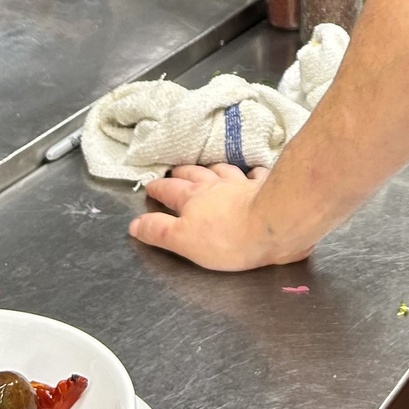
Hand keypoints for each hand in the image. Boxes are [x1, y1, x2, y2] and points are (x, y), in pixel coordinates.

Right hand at [129, 163, 307, 270]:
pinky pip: (256, 175)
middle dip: (182, 173)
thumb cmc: (226, 238)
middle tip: (174, 171)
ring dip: (213, 169)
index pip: (170, 191)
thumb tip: (133, 224)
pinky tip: (253, 172)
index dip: (158, 189)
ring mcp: (242, 184)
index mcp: (193, 199)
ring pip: (223, 170)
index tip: (150, 186)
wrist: (274, 223)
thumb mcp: (183, 240)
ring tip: (208, 168)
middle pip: (195, 174)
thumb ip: (159, 231)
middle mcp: (215, 186)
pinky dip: (252, 173)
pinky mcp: (266, 187)